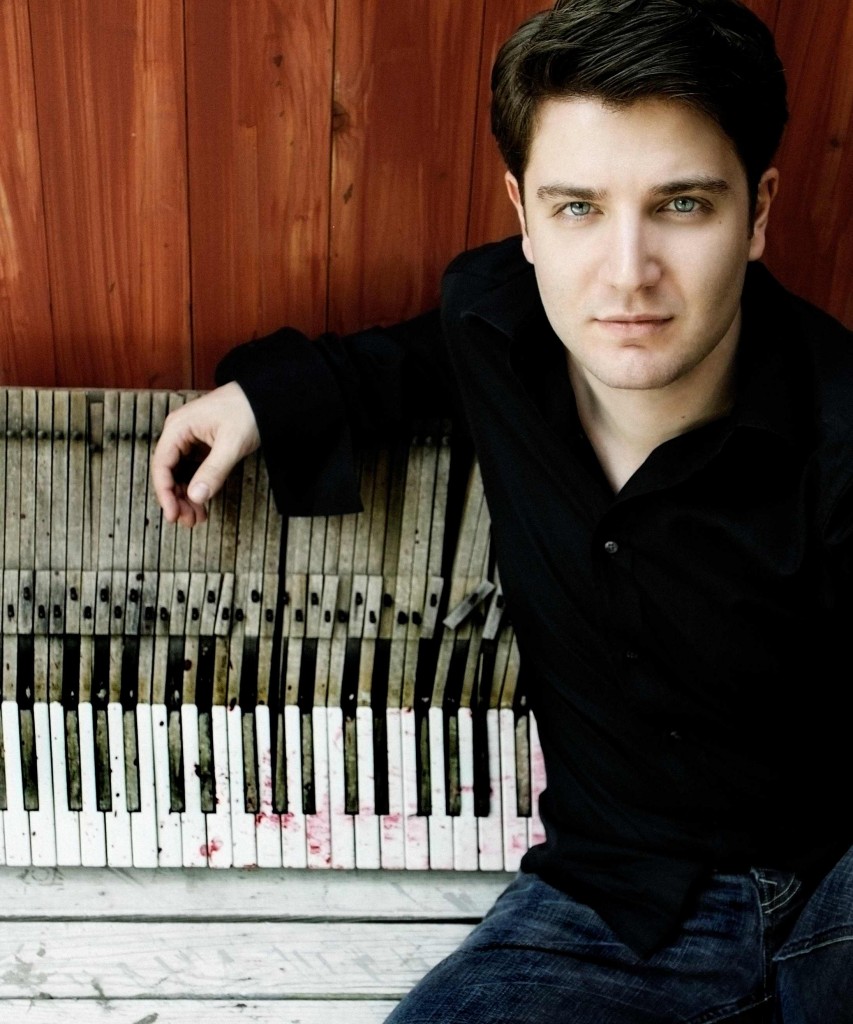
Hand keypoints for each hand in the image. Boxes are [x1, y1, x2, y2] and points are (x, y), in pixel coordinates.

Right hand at [151, 381, 260, 526]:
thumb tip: (196, 496)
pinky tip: (203, 502)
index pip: (162, 466)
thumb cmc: (248, 411)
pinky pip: (192, 469)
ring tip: (197, 517)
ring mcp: (190, 438)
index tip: (173, 514)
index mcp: (178, 428)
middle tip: (188, 521)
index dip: (165, 493)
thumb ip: (213, 471)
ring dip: (186, 496)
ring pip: (180, 473)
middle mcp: (179, 432)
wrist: (266, 396)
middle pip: (169, 472)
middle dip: (177, 499)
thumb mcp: (231, 444)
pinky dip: (196, 486)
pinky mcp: (201, 444)